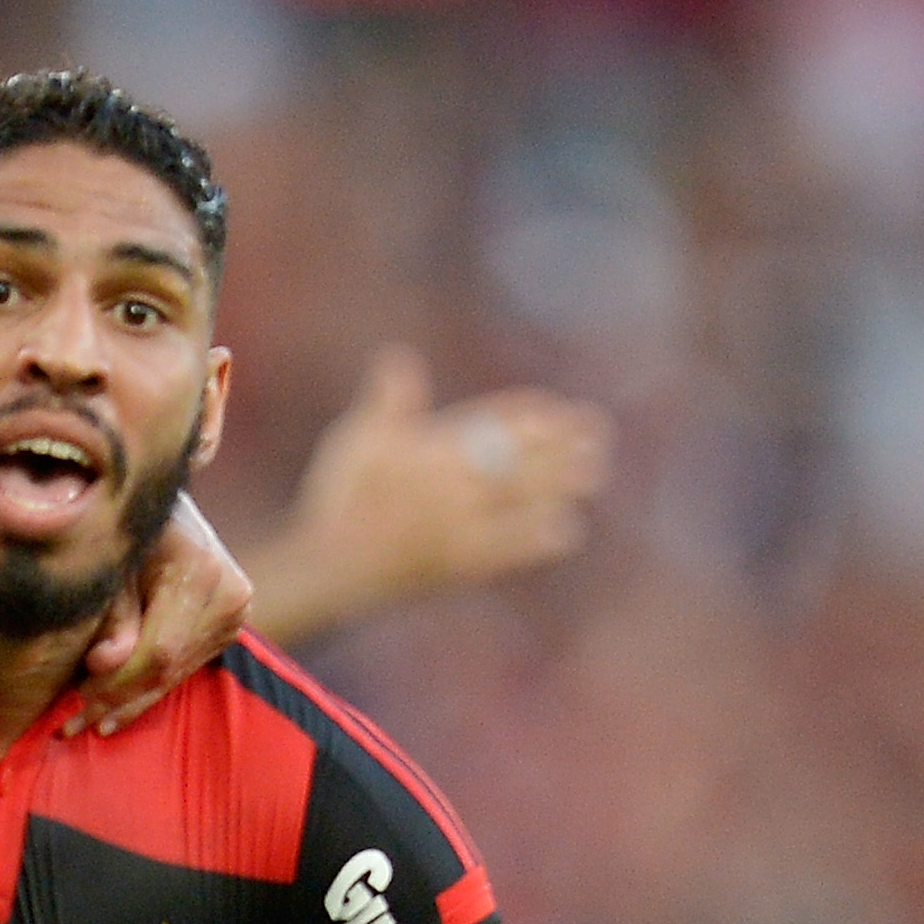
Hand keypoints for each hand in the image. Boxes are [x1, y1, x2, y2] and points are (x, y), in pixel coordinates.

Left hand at [65, 492, 254, 736]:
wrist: (165, 504)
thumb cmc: (123, 526)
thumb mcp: (110, 560)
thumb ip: (111, 613)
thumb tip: (104, 663)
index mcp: (199, 570)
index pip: (157, 650)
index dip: (115, 681)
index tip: (71, 699)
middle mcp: (228, 593)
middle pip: (166, 667)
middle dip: (115, 697)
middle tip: (68, 722)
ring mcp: (234, 612)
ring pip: (174, 675)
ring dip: (127, 702)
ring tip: (80, 723)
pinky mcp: (229, 625)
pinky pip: (182, 669)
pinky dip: (145, 691)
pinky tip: (111, 713)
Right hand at [248, 346, 609, 640]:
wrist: (327, 567)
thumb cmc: (338, 498)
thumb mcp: (357, 439)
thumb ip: (388, 400)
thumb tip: (397, 356)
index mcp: (433, 449)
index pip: (493, 425)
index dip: (531, 417)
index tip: (558, 411)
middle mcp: (454, 486)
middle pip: (518, 458)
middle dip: (560, 446)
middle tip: (596, 433)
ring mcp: (461, 526)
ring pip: (522, 499)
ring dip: (560, 484)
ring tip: (592, 473)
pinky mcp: (462, 565)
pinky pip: (512, 548)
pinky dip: (540, 537)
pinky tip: (566, 528)